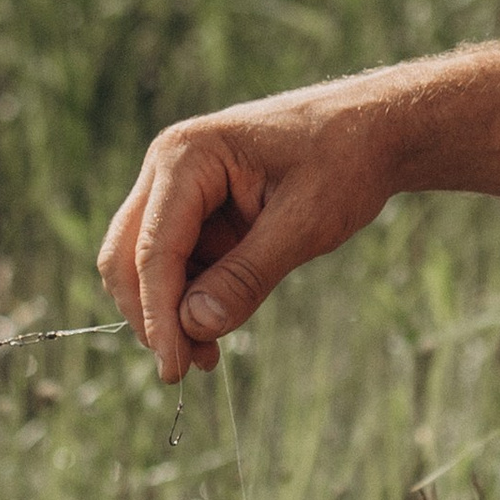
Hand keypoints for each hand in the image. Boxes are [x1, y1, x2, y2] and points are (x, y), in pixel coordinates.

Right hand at [97, 89, 395, 379]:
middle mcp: (168, 169)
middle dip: (150, 314)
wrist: (372, 131)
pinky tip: (211, 333)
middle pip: (127, 256)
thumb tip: (194, 327)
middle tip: (183, 369)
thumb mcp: (304, 222)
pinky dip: (185, 302)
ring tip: (206, 359)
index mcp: (187, 156)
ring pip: (144, 266)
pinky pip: (175, 266)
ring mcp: (178, 190)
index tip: (173, 368)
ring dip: (166, 314)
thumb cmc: (343, 162)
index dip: (158, 313)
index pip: (152, 248)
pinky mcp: (196, 213)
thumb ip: (248, 276)